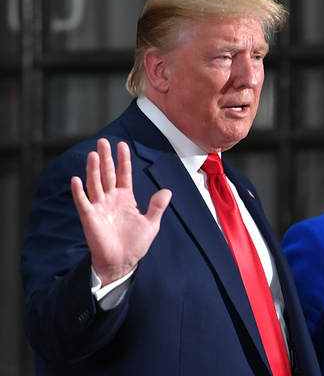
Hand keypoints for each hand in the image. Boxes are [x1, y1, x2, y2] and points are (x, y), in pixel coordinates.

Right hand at [71, 138, 171, 285]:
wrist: (123, 261)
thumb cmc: (135, 244)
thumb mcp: (151, 224)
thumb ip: (157, 207)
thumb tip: (167, 191)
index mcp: (126, 198)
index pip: (124, 174)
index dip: (123, 160)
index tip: (122, 145)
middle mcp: (111, 199)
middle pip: (107, 174)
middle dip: (106, 158)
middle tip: (103, 142)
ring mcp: (99, 207)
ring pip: (95, 184)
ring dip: (93, 170)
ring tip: (93, 154)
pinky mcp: (90, 218)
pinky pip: (83, 202)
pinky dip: (79, 191)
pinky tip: (76, 179)